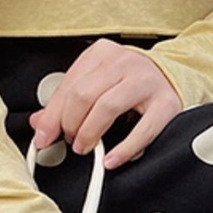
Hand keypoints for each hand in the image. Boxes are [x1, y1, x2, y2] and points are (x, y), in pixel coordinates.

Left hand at [28, 38, 182, 169]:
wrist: (172, 77)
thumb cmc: (131, 83)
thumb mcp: (97, 84)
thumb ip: (68, 102)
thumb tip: (40, 124)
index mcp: (102, 53)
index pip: (69, 84)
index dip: (53, 114)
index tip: (44, 136)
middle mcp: (124, 62)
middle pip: (84, 94)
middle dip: (71, 124)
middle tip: (71, 141)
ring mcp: (146, 81)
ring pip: (107, 107)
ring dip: (90, 133)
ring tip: (85, 147)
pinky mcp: (166, 104)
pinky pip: (142, 130)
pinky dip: (124, 148)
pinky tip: (111, 159)